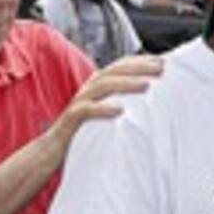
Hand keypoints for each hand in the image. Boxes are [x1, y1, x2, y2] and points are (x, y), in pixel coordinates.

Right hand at [47, 55, 161, 150]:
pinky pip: (85, 111)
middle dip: (138, 67)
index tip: (163, 61)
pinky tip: (119, 111)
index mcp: (97, 88)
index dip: (140, 61)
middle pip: (114, 71)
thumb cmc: (81, 135)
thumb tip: (149, 105)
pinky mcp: (69, 121)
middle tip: (161, 68)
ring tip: (146, 85)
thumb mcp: (104, 117)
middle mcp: (88, 91)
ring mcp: (78, 104)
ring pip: (102, 86)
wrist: (50, 152)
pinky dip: (102, 108)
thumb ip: (122, 106)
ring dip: (126, 84)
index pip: (120, 67)